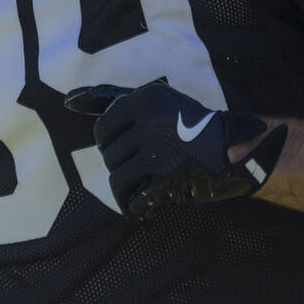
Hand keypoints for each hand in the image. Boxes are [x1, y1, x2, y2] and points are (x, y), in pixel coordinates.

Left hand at [65, 80, 286, 218]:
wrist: (235, 148)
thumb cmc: (187, 123)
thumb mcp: (153, 101)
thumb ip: (109, 101)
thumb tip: (68, 102)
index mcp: (145, 98)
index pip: (103, 129)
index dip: (111, 143)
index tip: (129, 146)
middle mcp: (150, 121)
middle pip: (110, 156)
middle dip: (123, 165)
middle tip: (145, 164)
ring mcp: (159, 150)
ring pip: (117, 178)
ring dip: (127, 187)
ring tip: (142, 183)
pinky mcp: (169, 177)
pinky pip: (134, 198)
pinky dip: (138, 204)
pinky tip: (148, 201)